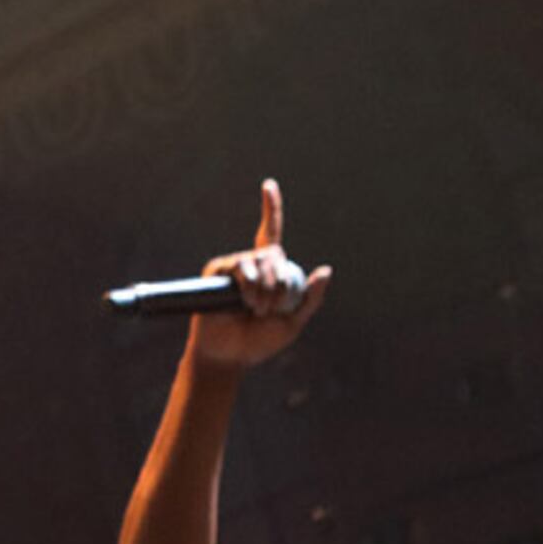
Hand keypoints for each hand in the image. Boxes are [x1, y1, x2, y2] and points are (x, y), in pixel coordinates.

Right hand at [188, 178, 329, 373]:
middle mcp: (249, 264)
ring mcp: (232, 267)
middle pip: (275, 255)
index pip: (270, 233)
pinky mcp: (216, 273)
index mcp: (268, 271)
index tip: (268, 186)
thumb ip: (311, 299)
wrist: (227, 358)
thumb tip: (326, 270)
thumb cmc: (257, 344)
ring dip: (265, 287)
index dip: (270, 209)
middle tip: (272, 309)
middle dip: (280, 282)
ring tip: (258, 309)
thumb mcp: (293, 322)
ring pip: (260, 261)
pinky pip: (241, 267)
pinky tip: (246, 302)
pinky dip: (249, 284)